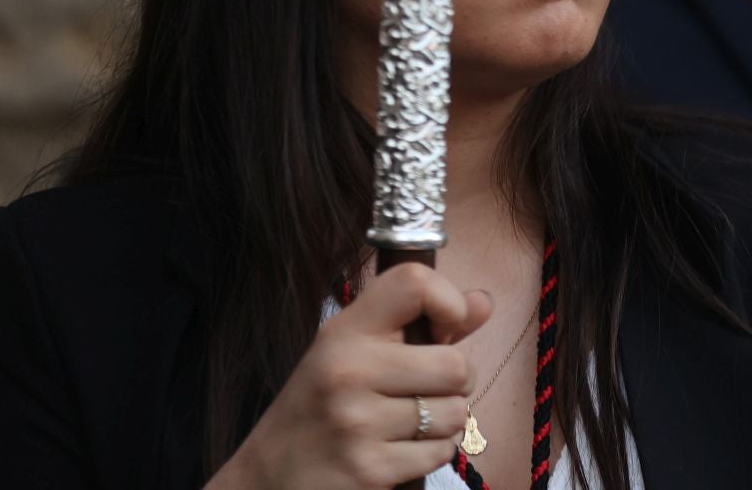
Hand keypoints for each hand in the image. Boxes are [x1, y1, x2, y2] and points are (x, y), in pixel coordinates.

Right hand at [210, 263, 491, 489]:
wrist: (268, 476)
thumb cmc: (320, 406)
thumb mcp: (355, 350)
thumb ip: (421, 323)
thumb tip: (484, 301)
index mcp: (345, 331)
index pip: (415, 282)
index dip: (449, 301)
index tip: (443, 329)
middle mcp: (349, 370)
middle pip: (456, 364)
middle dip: (456, 382)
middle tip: (428, 389)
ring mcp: (357, 422)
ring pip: (455, 413)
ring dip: (444, 422)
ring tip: (410, 423)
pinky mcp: (369, 470)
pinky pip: (440, 452)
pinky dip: (432, 454)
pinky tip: (401, 450)